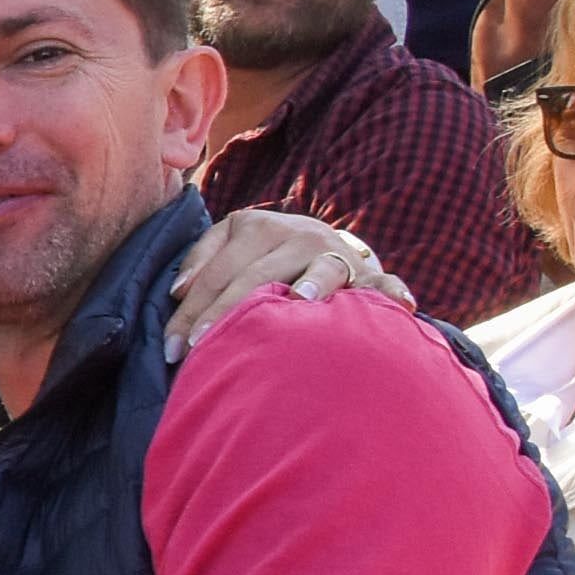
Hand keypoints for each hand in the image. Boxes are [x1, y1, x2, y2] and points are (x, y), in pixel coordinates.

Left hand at [165, 208, 410, 353]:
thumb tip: (177, 290)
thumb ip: (201, 261)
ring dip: (315, 282)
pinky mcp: (370, 276)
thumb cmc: (260, 257)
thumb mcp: (227, 248)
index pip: (218, 272)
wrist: (320, 245)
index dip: (192, 309)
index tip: (174, 347)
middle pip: (258, 275)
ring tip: (302, 300)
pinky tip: (401, 306)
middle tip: (202, 349)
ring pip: (323, 269)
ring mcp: (337, 253)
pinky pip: (385, 284)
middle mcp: (300, 234)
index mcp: (257, 225)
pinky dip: (392, 292)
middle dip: (226, 313)